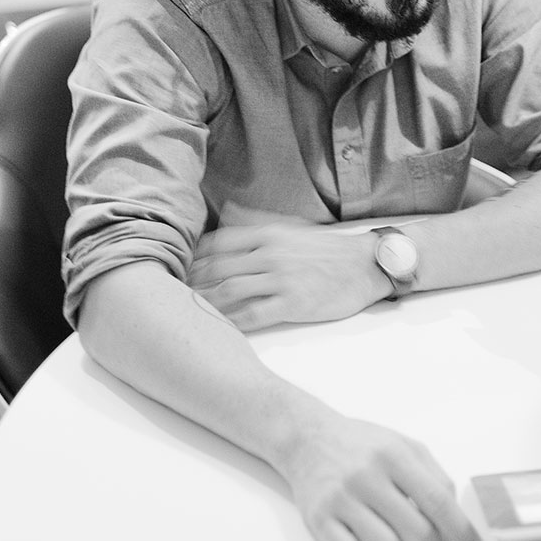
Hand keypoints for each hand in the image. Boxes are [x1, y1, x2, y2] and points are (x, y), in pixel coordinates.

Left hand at [187, 224, 387, 330]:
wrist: (364, 266)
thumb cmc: (327, 250)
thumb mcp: (292, 227)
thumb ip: (258, 221)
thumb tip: (227, 211)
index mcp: (268, 234)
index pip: (219, 243)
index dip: (196, 257)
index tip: (182, 269)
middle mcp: (270, 253)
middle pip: (218, 268)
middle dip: (194, 282)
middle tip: (175, 295)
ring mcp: (280, 279)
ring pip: (229, 291)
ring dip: (205, 302)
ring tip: (188, 313)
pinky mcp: (291, 303)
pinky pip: (252, 314)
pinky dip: (230, 322)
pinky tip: (217, 328)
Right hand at [274, 413, 484, 540]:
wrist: (307, 438)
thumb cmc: (363, 446)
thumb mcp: (405, 446)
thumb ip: (435, 477)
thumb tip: (454, 518)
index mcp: (394, 454)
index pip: (437, 501)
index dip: (460, 531)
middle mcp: (366, 475)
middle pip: (416, 533)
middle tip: (418, 530)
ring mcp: (340, 498)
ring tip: (384, 525)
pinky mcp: (317, 518)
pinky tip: (362, 533)